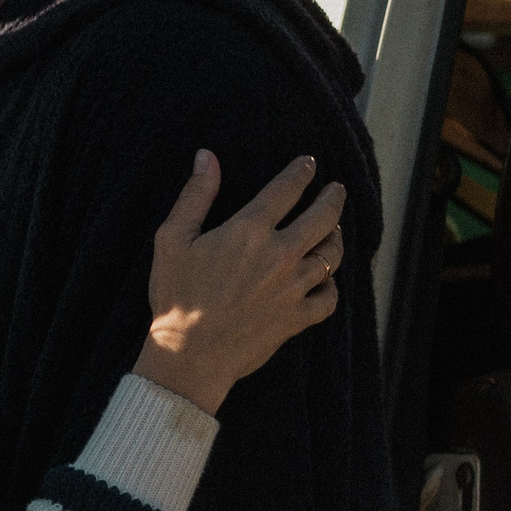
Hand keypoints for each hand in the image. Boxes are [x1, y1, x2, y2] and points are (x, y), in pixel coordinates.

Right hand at [134, 151, 344, 415]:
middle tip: (337, 189)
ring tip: (335, 229)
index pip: (286, 190)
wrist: (190, 354)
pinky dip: (332, 286)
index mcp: (249, 231)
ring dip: (336, 238)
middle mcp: (280, 255)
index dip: (300, 172)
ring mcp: (293, 288)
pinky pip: (329, 298)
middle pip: (323, 218)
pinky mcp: (297, 318)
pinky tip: (326, 279)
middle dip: (333, 198)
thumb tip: (206, 156)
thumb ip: (195, 195)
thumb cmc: (176, 295)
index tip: (308, 163)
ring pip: (332, 256)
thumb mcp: (172, 238)